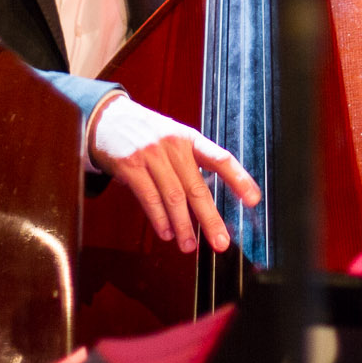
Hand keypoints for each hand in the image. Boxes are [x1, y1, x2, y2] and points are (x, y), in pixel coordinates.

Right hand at [88, 95, 261, 253]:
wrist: (108, 117)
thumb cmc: (145, 132)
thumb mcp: (174, 137)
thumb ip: (190, 163)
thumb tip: (206, 201)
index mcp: (190, 138)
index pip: (221, 159)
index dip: (239, 179)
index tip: (254, 200)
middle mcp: (174, 145)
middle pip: (197, 187)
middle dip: (210, 219)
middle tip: (220, 242)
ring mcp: (151, 154)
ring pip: (174, 197)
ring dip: (183, 226)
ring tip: (190, 246)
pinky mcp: (130, 165)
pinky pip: (149, 197)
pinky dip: (159, 218)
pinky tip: (166, 233)